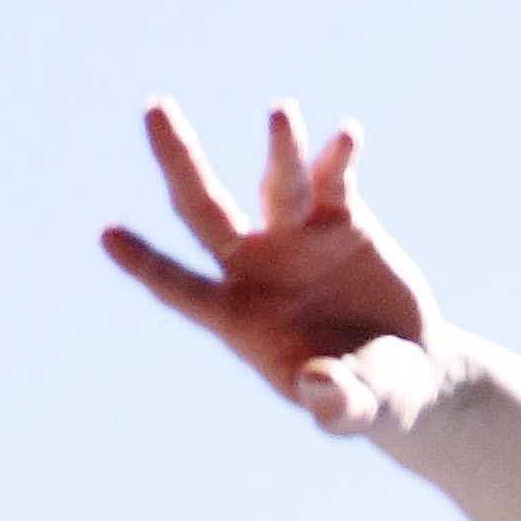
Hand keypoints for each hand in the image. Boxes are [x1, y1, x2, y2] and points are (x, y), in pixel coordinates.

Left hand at [99, 99, 439, 430]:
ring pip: (277, 184)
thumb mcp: (354, 411)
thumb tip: (320, 384)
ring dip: (281, 150)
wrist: (411, 370)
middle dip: (179, 159)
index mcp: (239, 317)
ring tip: (281, 112)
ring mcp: (298, 237)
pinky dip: (338, 158)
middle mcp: (258, 267)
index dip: (148, 265)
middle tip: (156, 108)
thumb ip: (336, 404)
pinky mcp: (343, 221)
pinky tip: (345, 135)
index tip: (109, 235)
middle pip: (204, 208)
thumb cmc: (366, 397)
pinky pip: (334, 181)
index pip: (182, 288)